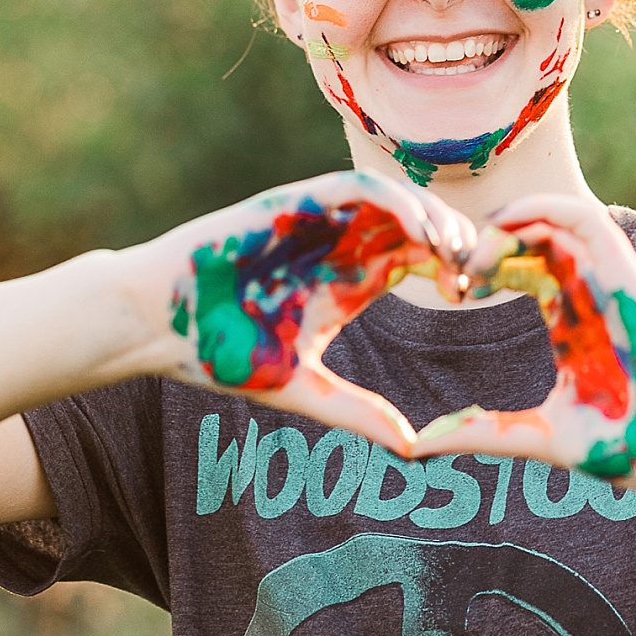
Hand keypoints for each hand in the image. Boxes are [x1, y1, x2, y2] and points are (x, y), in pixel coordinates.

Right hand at [153, 170, 475, 451]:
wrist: (155, 323)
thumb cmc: (216, 354)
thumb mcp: (301, 389)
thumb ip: (355, 412)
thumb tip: (411, 448)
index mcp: (349, 285)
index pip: (421, 260)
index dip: (457, 269)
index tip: (477, 297)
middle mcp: (340, 247)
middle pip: (419, 224)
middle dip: (457, 239)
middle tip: (479, 270)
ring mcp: (318, 222)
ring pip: (396, 199)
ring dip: (432, 215)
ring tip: (453, 250)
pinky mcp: (292, 205)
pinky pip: (356, 187)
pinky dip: (394, 200)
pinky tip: (417, 229)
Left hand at [416, 194, 635, 498]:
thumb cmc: (627, 445)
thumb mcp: (537, 435)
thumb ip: (482, 431)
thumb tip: (422, 445)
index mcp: (569, 323)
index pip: (522, 269)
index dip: (482, 266)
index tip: (453, 290)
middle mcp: (585, 294)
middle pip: (531, 238)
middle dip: (486, 242)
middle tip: (454, 270)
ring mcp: (604, 281)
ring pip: (553, 219)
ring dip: (508, 222)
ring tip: (475, 257)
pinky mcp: (623, 274)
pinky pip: (584, 218)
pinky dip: (542, 208)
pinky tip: (505, 227)